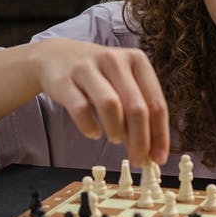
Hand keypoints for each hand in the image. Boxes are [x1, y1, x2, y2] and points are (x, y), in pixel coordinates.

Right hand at [30, 38, 169, 164]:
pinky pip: (81, 109)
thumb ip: (137, 112)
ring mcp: (87, 68)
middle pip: (136, 108)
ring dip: (117, 131)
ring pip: (110, 105)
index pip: (156, 103)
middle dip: (140, 141)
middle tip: (138, 160)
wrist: (55, 56)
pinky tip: (94, 133)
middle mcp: (114, 60)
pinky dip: (89, 127)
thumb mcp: (122, 83)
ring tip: (116, 139)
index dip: (160, 135)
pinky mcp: (64, 80)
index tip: (158, 159)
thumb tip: (149, 151)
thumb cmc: (98, 75)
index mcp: (137, 60)